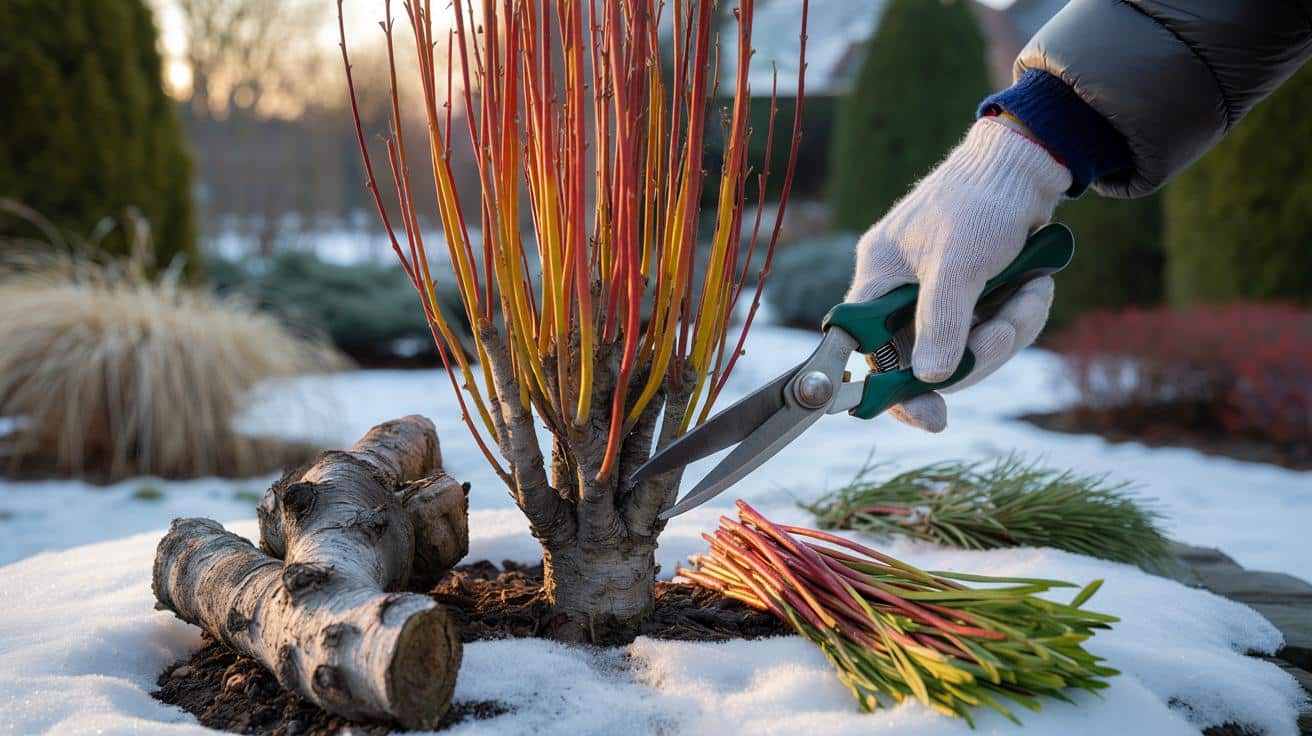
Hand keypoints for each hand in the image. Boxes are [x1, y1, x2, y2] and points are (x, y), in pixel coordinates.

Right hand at [845, 117, 1071, 431]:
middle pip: (925, 360)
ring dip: (1007, 330)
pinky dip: (1017, 315)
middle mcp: (900, 290)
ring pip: (963, 348)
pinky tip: (1036, 288)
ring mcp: (935, 293)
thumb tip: (929, 379)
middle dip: (975, 353)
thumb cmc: (981, 200)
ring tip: (1033, 296)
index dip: (893, 391)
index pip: (868, 351)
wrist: (1025, 163)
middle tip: (1007, 332)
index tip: (932, 417)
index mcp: (879, 278)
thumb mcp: (959, 263)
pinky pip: (987, 329)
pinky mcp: (969, 292)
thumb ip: (939, 321)